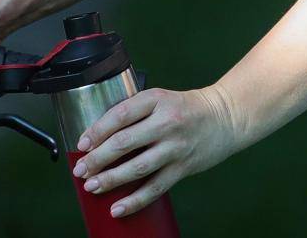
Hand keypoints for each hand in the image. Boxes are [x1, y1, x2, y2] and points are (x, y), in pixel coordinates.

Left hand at [73, 85, 240, 218]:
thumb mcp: (161, 99)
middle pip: (124, 142)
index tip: (82, 143)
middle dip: (97, 159)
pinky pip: (155, 187)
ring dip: (111, 179)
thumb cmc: (188, 109)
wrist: (226, 117)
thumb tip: (100, 138)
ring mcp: (176, 146)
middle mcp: (167, 122)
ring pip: (137, 167)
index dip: (97, 131)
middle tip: (80, 170)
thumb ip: (136, 113)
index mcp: (157, 100)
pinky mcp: (183, 167)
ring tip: (92, 186)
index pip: (120, 115)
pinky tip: (118, 208)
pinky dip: (135, 200)